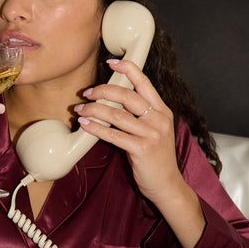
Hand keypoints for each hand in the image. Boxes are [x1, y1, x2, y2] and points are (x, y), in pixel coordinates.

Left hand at [75, 59, 203, 247]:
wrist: (167, 184)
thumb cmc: (157, 158)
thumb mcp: (154, 131)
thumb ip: (140, 116)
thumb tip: (113, 103)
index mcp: (162, 111)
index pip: (145, 83)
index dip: (128, 69)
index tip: (111, 63)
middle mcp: (159, 119)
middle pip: (127, 95)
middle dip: (103, 91)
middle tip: (87, 92)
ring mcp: (152, 134)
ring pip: (117, 115)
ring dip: (95, 109)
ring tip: (80, 109)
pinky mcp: (142, 149)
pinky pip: (113, 135)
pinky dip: (96, 128)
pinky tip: (85, 124)